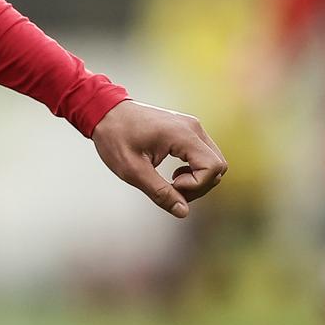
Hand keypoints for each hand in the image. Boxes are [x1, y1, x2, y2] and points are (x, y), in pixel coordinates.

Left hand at [91, 100, 228, 219]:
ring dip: (198, 179)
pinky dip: (195, 170)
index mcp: (182, 134)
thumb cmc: (116, 139)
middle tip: (172, 189)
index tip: (171, 185)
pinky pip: (205, 156)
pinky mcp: (189, 131)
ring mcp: (193, 127)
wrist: (106, 112)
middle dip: (200, 186)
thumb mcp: (133, 170)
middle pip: (218, 166)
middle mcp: (193, 128)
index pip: (213, 167)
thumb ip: (159, 192)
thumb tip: (183, 212)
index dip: (196, 185)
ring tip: (171, 182)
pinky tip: (174, 174)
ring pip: (214, 162)